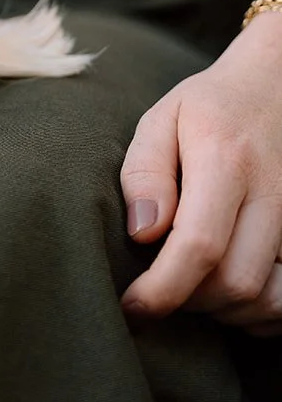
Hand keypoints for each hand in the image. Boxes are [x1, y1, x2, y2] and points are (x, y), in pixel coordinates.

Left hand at [120, 18, 281, 333]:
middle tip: (157, 285)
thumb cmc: (209, 108)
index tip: (133, 306)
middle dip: (188, 302)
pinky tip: (227, 293)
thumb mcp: (162, 120)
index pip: (200, 244)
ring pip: (266, 300)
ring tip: (190, 285)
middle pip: (235, 283)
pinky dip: (258, 313)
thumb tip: (142, 232)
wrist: (276, 88)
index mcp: (227, 160)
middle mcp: (272, 194)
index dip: (164, 289)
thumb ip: (145, 172)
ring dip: (222, 311)